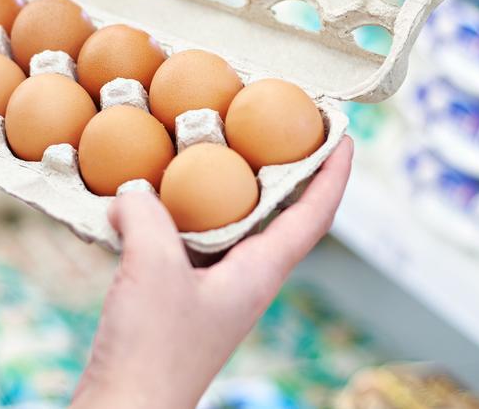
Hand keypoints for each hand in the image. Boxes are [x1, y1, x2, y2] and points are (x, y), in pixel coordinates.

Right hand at [71, 137, 353, 408]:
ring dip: (224, 190)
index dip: (334, 172)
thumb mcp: (153, 267)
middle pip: (277, 215)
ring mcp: (212, 294)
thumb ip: (149, 215)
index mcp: (260, 274)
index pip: (315, 214)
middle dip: (280, 170)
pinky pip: (187, 245)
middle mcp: (244, 282)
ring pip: (228, 228)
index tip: (345, 133)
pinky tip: (143, 202)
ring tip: (209, 150)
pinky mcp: (177, 304)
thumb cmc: (152, 352)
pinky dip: (175, 217)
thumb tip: (133, 192)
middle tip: (275, 125)